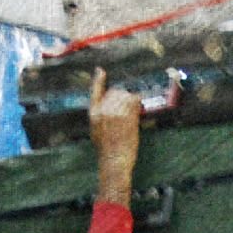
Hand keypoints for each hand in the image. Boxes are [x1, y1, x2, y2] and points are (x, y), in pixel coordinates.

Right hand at [89, 67, 140, 204]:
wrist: (114, 161)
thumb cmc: (106, 150)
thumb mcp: (96, 131)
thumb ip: (100, 116)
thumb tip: (106, 108)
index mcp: (93, 114)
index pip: (95, 92)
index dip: (98, 80)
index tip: (100, 71)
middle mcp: (103, 110)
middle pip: (115, 92)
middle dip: (122, 96)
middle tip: (127, 106)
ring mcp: (116, 113)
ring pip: (126, 95)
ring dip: (131, 100)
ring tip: (132, 110)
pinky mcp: (127, 116)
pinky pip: (134, 102)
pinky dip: (138, 104)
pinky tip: (138, 109)